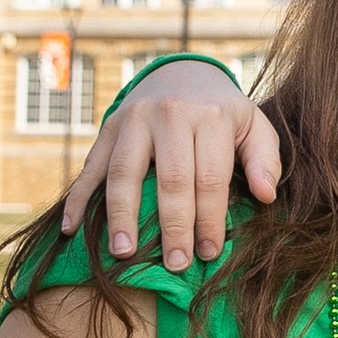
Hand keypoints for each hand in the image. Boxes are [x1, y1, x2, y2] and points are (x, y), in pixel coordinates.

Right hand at [54, 61, 277, 270]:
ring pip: (124, 172)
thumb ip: (264, 160)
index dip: (210, 219)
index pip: (210, 178)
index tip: (209, 253)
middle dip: (173, 226)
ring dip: (121, 216)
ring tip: (123, 252)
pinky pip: (90, 165)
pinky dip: (78, 197)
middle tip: (174, 264)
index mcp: (211, 117)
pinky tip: (72, 228)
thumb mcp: (255, 126)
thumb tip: (266, 196)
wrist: (183, 74)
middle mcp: (170, 115)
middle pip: (170, 179)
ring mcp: (133, 119)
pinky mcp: (108, 127)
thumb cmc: (224, 113)